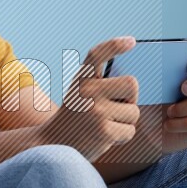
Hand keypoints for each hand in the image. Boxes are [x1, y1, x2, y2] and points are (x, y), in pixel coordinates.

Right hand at [44, 36, 140, 161]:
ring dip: (124, 122)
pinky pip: (130, 131)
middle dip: (130, 99)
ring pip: (134, 112)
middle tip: (114, 108)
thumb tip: (132, 84)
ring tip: (104, 125)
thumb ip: (100, 84)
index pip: (97, 54)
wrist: (53, 145)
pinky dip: (121, 137)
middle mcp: (87, 90)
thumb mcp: (79, 94)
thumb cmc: (74, 118)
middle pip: (132, 84)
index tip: (132, 41)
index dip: (114, 45)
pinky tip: (104, 137)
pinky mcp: (104, 131)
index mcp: (81, 79)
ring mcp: (96, 110)